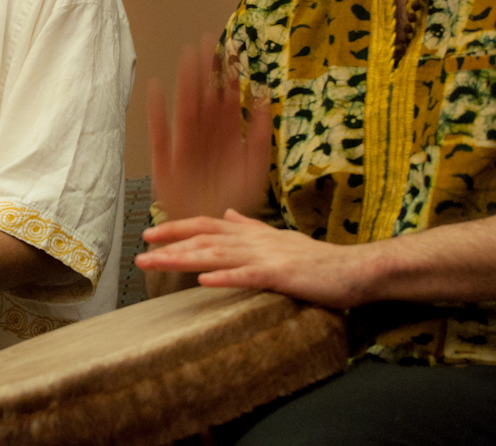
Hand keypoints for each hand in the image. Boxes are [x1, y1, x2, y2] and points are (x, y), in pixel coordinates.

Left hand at [137, 209, 374, 308]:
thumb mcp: (279, 238)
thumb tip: (229, 214)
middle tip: (139, 255)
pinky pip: (248, 276)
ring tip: (157, 263)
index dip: (177, 228)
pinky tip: (202, 281)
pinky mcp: (282, 275)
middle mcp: (254, 240)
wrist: (355, 269)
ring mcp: (267, 256)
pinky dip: (225, 278)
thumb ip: (251, 227)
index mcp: (251, 233)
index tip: (150, 233)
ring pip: (217, 256)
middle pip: (204, 240)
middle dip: (169, 246)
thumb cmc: (318, 260)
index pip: (206, 225)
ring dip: (184, 259)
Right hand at [147, 36, 271, 221]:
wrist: (210, 229)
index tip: (231, 50)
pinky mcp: (165, 161)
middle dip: (204, 71)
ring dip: (184, 83)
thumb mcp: (255, 168)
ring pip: (184, 108)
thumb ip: (258, 134)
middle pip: (203, 98)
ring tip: (186, 58)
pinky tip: (156, 91)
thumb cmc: (233, 201)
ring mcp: (183, 146)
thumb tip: (262, 97)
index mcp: (225, 136)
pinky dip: (157, 113)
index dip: (227, 76)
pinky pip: (160, 134)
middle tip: (206, 42)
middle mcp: (204, 136)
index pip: (226, 99)